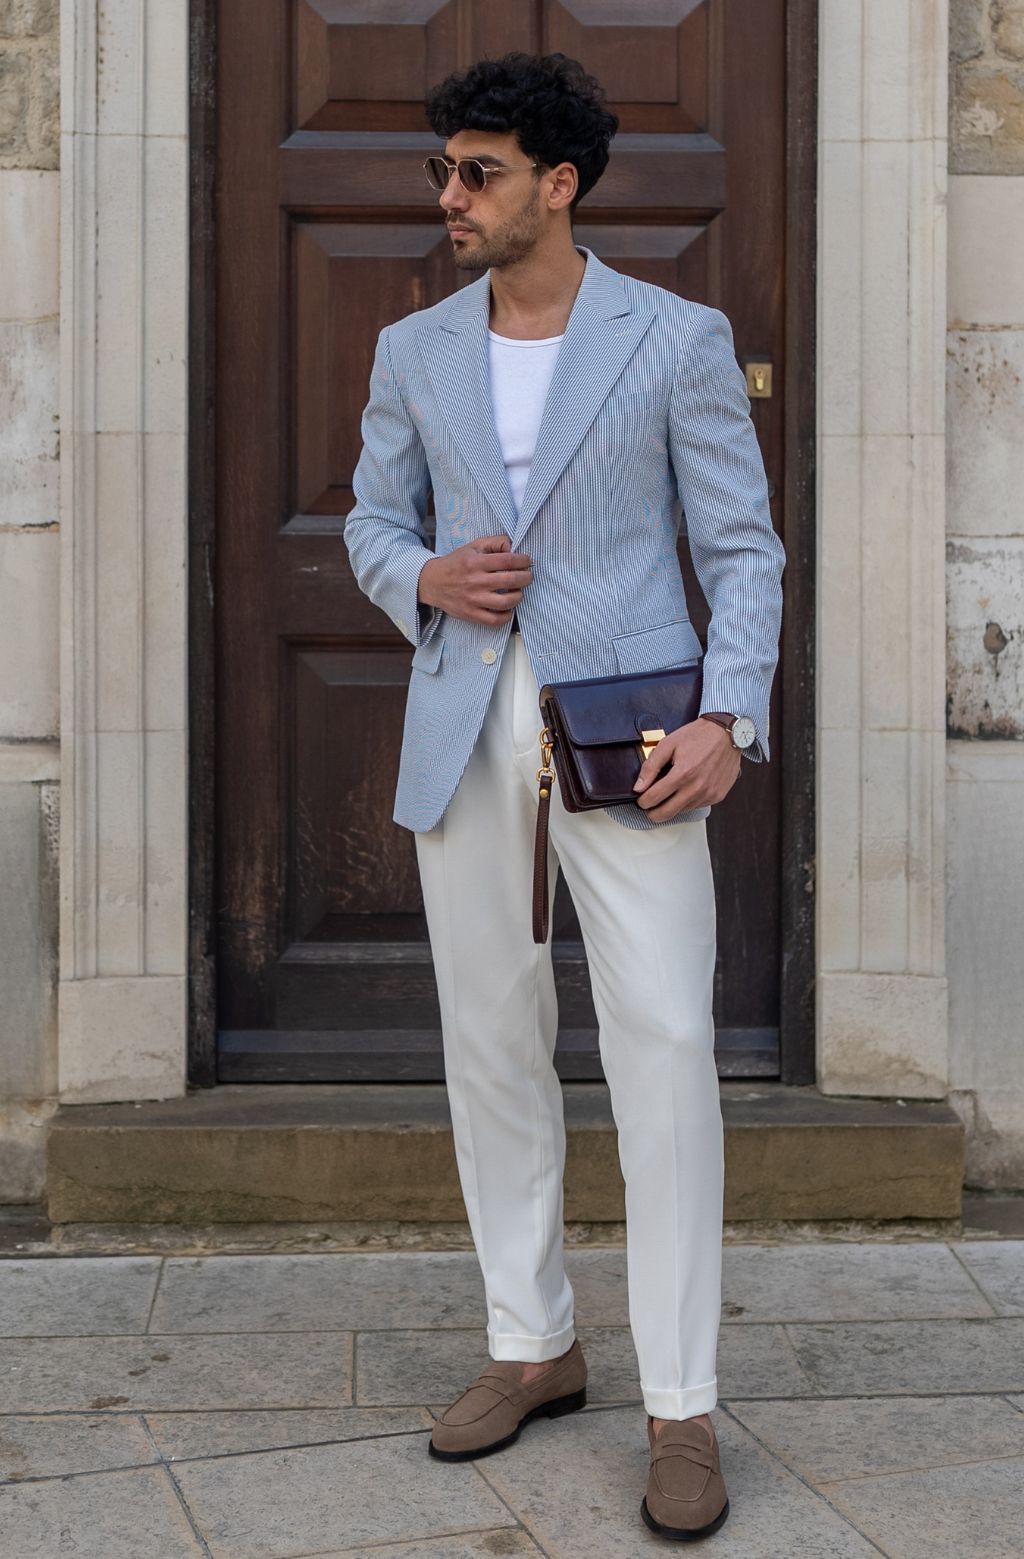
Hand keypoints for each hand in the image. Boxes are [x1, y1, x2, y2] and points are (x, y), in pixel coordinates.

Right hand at [418, 534, 532, 625]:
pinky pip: (495, 620)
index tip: (527, 562)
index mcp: (476, 562)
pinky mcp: (470, 614)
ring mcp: (473, 599)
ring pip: (506, 602)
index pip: (508, 560)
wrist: (431, 582)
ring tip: (518, 592)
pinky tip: (508, 608)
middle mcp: (475, 581)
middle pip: (511, 580)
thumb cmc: (456, 563)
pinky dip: (507, 616)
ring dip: (519, 596)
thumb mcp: (473, 546)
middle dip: (526, 577)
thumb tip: (514, 547)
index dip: (523, 560)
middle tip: (527, 576)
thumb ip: (495, 543)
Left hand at [633, 717, 740, 819]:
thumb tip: (639, 786)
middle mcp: (697, 787)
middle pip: (667, 812)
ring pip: (682, 811)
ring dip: (672, 807)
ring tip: (668, 795)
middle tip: (649, 807)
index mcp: (683, 773)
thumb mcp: (668, 744)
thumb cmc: (699, 736)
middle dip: (653, 813)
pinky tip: (685, 791)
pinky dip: (687, 802)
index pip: (654, 798)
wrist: (726, 733)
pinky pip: (696, 806)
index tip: (641, 800)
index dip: (643, 801)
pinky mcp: (718, 796)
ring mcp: (709, 793)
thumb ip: (651, 767)